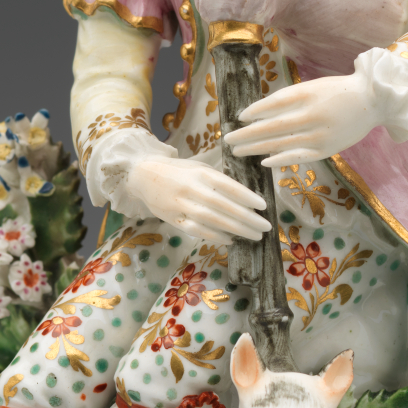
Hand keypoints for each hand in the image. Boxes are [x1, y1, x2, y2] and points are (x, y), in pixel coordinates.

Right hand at [126, 155, 269, 246]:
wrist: (142, 175)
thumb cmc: (177, 171)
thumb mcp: (198, 168)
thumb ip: (218, 181)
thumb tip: (244, 197)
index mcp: (201, 173)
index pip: (229, 186)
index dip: (247, 197)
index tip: (263, 206)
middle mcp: (192, 189)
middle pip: (224, 206)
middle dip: (247, 218)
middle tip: (265, 226)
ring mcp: (182, 205)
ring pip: (213, 220)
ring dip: (236, 229)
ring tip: (254, 235)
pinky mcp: (174, 219)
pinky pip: (198, 230)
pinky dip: (216, 236)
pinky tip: (231, 239)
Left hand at [230, 72, 376, 166]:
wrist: (373, 101)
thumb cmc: (339, 91)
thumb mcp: (314, 86)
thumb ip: (290, 99)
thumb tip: (260, 113)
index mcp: (306, 94)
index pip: (273, 104)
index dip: (254, 111)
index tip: (238, 117)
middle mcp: (310, 114)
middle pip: (271, 127)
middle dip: (247, 135)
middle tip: (227, 140)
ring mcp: (319, 134)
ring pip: (281, 143)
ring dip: (256, 148)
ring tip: (238, 151)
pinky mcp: (326, 149)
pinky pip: (299, 156)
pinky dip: (280, 159)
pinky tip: (264, 161)